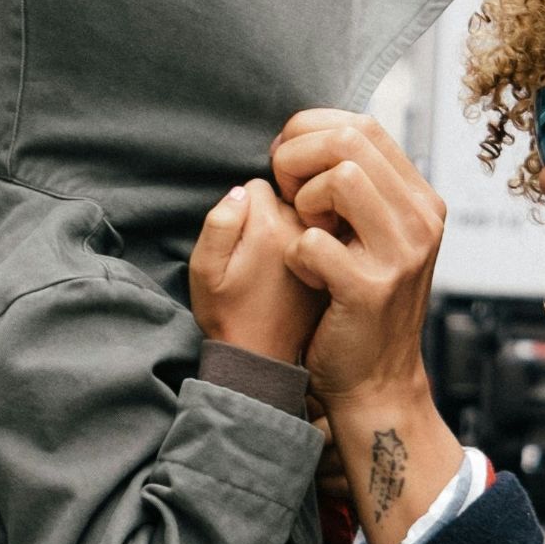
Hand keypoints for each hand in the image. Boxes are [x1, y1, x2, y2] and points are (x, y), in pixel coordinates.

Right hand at [189, 178, 326, 363]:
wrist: (263, 358)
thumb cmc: (227, 313)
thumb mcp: (205, 270)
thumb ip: (219, 222)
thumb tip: (242, 190)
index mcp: (269, 225)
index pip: (258, 185)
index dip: (243, 208)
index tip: (241, 240)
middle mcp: (303, 230)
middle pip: (288, 195)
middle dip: (270, 213)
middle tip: (258, 254)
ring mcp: (326, 245)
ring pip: (308, 214)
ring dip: (293, 228)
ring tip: (276, 265)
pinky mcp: (339, 262)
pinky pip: (325, 235)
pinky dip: (314, 245)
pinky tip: (300, 272)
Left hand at [271, 109, 464, 543]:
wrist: (375, 382)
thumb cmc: (358, 303)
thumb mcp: (374, 236)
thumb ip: (359, 187)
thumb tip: (314, 134)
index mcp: (421, 200)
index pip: (363, 125)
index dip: (309, 133)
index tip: (289, 168)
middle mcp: (422, 221)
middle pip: (349, 140)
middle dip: (297, 158)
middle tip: (286, 197)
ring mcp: (402, 254)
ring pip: (339, 177)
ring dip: (302, 202)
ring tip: (303, 231)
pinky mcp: (371, 289)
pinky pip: (312, 241)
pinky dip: (295, 255)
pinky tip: (308, 274)